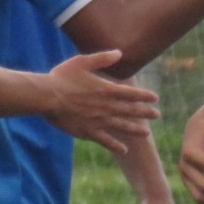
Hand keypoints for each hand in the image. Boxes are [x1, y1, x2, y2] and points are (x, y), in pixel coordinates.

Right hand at [43, 50, 158, 152]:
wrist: (46, 97)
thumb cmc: (61, 77)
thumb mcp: (82, 62)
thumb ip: (102, 58)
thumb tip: (119, 53)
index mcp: (106, 89)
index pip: (131, 93)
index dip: (144, 96)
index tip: (155, 98)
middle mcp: (106, 106)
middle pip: (130, 110)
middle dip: (145, 113)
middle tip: (157, 115)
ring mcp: (98, 120)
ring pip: (122, 126)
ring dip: (135, 129)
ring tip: (147, 133)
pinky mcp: (87, 132)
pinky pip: (105, 141)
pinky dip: (116, 146)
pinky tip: (124, 150)